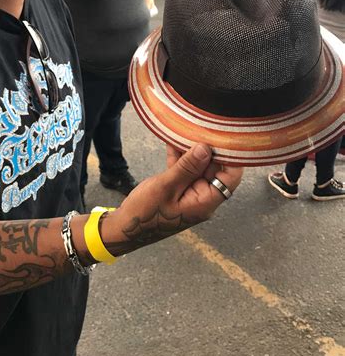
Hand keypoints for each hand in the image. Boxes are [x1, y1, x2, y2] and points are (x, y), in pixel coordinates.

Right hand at [103, 143, 242, 253]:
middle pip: (215, 169)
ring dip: (191, 150)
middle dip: (208, 148)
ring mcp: (190, 193)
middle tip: (202, 126)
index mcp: (205, 201)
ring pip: (198, 167)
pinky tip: (173, 140)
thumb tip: (206, 148)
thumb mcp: (166, 187)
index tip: (224, 136)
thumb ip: (187, 167)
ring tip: (186, 129)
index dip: (231, 156)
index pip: (231, 177)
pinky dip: (180, 157)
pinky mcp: (178, 190)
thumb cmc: (145, 213)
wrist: (125, 228)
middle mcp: (203, 198)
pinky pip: (184, 170)